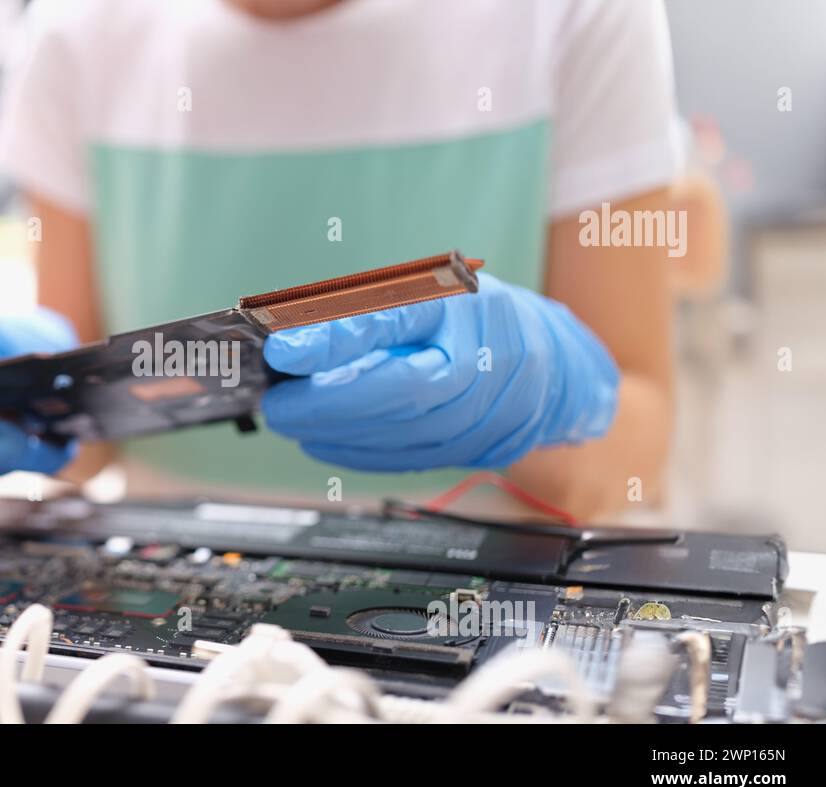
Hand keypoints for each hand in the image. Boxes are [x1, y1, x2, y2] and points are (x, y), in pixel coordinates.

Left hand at [260, 274, 618, 470]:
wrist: (548, 365)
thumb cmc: (469, 316)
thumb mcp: (418, 291)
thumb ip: (358, 313)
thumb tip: (292, 339)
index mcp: (465, 303)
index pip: (397, 319)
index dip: (337, 337)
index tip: (283, 351)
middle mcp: (487, 358)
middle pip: (401, 389)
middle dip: (329, 402)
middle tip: (277, 403)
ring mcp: (490, 410)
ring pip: (405, 431)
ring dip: (338, 430)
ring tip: (291, 420)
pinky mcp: (480, 448)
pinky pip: (410, 456)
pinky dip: (359, 452)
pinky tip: (321, 441)